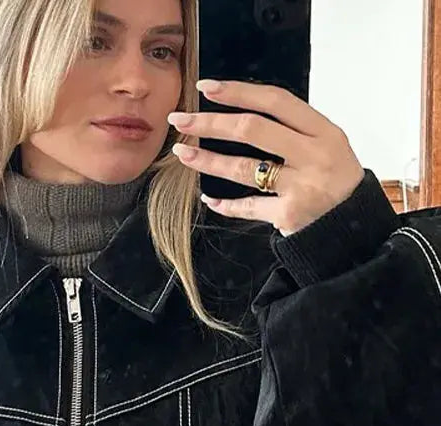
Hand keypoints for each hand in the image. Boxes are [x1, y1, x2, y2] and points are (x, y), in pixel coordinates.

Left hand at [168, 79, 365, 236]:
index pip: (276, 101)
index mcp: (324, 131)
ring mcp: (301, 186)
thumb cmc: (335, 183)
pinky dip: (226, 205)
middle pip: (252, 130)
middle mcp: (314, 155)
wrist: (354, 227)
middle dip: (210, 123)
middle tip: (180, 120)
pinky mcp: (289, 215)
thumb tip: (242, 112)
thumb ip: (294, 131)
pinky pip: (248, 207)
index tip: (207, 89)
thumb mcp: (328, 147)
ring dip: (208, 160)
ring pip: (244, 168)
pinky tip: (209, 200)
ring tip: (183, 154)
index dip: (238, 92)